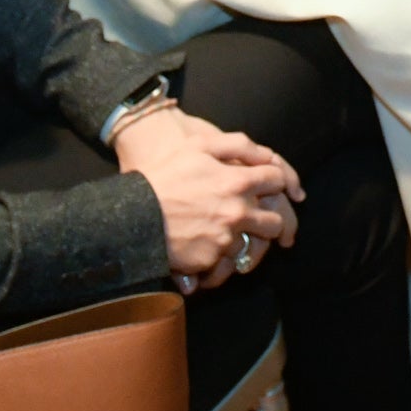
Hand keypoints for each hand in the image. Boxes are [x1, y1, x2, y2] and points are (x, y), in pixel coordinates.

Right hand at [112, 104, 303, 285]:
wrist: (132, 214)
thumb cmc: (163, 175)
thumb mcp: (198, 147)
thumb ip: (239, 145)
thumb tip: (269, 156)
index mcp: (238, 181)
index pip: (277, 181)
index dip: (276, 183)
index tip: (268, 187)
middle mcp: (238, 212)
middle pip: (277, 222)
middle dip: (271, 221)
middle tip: (258, 221)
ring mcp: (226, 239)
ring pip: (254, 247)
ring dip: (246, 244)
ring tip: (228, 240)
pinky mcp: (211, 261)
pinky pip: (226, 265)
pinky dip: (219, 261)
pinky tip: (205, 251)